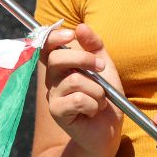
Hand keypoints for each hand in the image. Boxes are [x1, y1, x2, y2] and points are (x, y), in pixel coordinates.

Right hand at [41, 23, 123, 154]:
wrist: (109, 129)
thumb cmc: (106, 98)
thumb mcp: (105, 68)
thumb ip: (94, 46)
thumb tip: (81, 26)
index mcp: (61, 66)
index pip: (47, 45)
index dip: (54, 36)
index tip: (71, 35)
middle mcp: (53, 79)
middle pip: (58, 58)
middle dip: (85, 59)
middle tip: (102, 68)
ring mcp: (53, 96)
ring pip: (75, 80)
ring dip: (97, 90)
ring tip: (100, 100)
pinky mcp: (57, 112)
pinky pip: (78, 100)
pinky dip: (94, 105)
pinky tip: (94, 112)